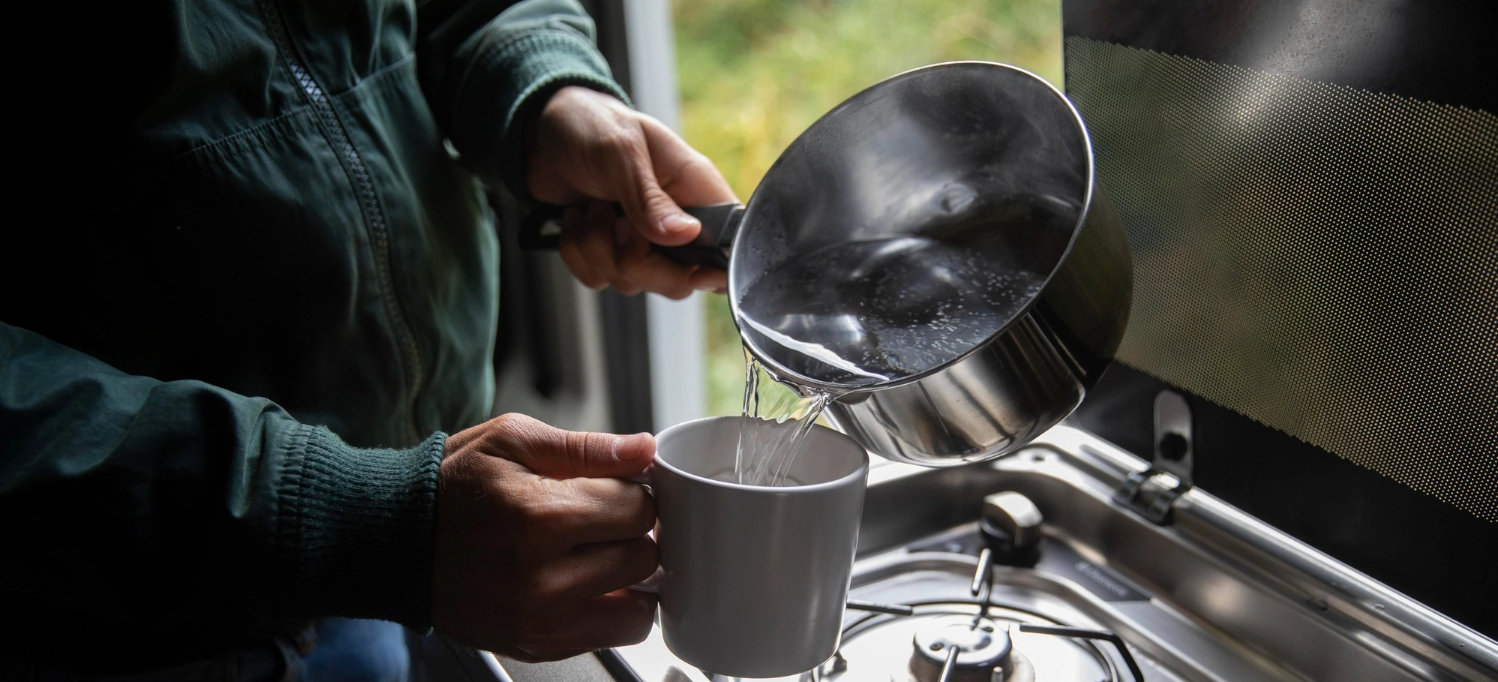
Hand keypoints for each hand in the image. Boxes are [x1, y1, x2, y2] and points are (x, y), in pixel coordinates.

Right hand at [431, 414, 657, 660]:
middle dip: (631, 535)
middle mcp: (541, 577)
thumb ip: (586, 447)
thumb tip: (644, 450)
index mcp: (539, 515)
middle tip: (600, 522)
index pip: (639, 510)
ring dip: (628, 580)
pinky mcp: (536, 646)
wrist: (395, 543)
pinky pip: (612, 635)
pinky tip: (583, 583)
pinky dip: (611, 610)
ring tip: (595, 555)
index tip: (613, 491)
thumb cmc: (453, 486)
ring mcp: (539, 620)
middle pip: (643, 558)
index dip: (633, 494)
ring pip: (639, 607)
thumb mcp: (512, 441)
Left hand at [526, 86, 735, 297]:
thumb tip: (685, 235)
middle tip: (617, 222)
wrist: (542, 128)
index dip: (714, 268)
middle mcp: (676, 222)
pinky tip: (577, 218)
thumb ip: (650, 198)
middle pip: (678, 281)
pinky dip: (577, 254)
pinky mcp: (610, 250)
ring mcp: (642, 241)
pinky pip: (598, 279)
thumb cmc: (592, 123)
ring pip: (632, 282)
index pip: (728, 246)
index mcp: (696, 191)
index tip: (688, 269)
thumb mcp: (621, 151)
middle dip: (637, 261)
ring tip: (592, 205)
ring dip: (597, 248)